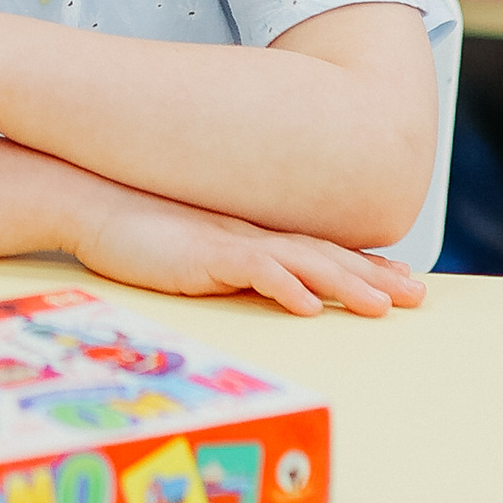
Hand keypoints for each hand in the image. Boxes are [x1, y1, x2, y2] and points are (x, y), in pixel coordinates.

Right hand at [66, 182, 424, 317]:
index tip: (403, 280)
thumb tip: (260, 280)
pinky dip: (281, 285)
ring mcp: (227, 240)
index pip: (319, 249)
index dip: (364, 264)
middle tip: (418, 295)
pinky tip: (306, 303)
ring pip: (301, 261)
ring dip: (344, 283)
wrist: (85, 196)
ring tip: (382, 307)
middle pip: (324, 254)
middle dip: (374, 276)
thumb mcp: (190, 246)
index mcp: (249, 233)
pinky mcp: (201, 253)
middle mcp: (248, 233)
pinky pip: (250, 269)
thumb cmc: (132, 224)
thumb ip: (227, 259)